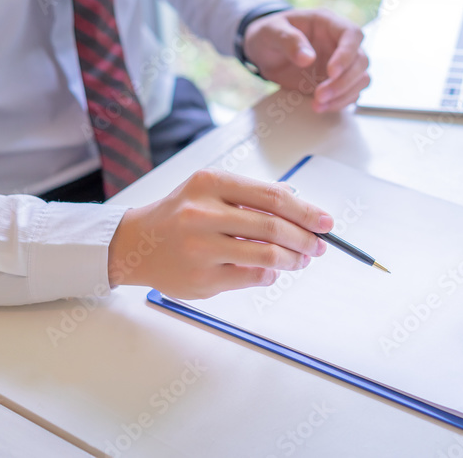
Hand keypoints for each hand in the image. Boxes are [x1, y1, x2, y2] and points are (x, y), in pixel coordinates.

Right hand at [108, 169, 330, 298]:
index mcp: (210, 183)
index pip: (272, 196)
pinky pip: (252, 277)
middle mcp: (202, 213)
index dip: (306, 210)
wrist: (136, 243)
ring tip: (301, 260)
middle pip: (273, 226)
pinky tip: (272, 271)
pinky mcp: (201, 277)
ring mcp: (200, 247)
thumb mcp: (210, 190)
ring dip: (293, 260)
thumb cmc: (181, 214)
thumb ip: (251, 194)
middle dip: (305, 238)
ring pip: (267, 255)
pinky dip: (270, 275)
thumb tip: (299, 201)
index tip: (326, 222)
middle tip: (319, 246)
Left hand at [243, 8, 369, 112]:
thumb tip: (307, 58)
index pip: (352, 34)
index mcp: (327, 23)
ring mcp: (341, 62)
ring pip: (360, 78)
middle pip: (360, 60)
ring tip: (318, 103)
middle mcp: (339, 42)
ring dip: (344, 94)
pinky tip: (320, 107)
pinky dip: (339, 103)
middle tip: (320, 94)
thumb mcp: (271, 31)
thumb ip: (288, 40)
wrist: (264, 52)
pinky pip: (350, 93)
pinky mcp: (337, 81)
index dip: (347, 54)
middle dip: (344, 81)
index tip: (331, 72)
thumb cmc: (269, 34)